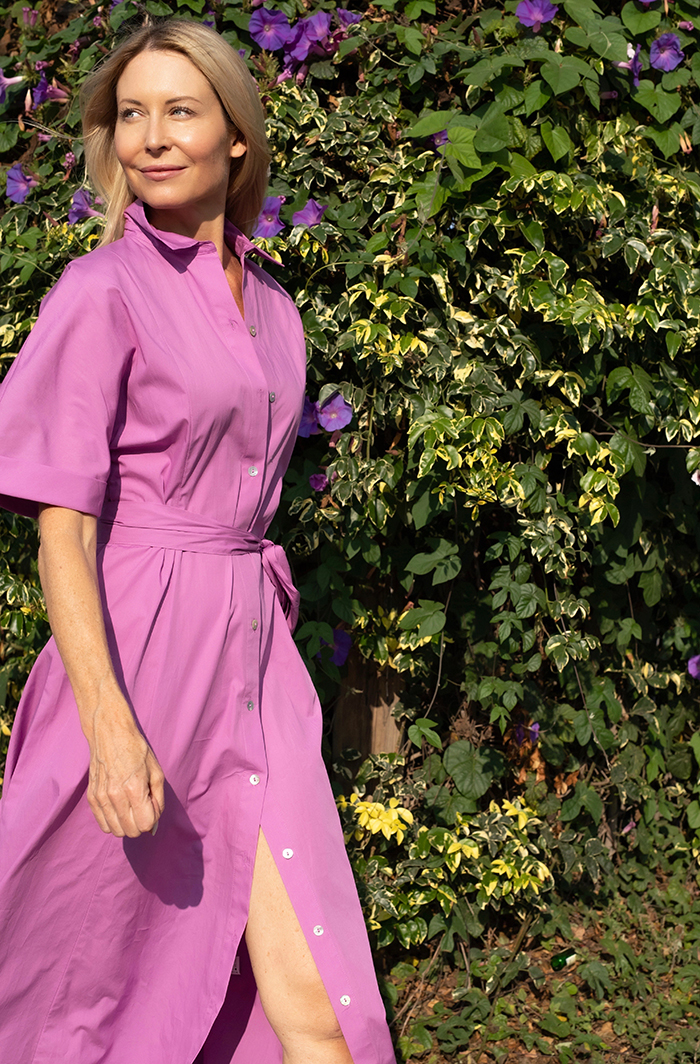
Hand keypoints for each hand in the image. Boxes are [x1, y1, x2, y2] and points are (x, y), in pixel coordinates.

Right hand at [87, 703, 164, 837]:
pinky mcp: (91, 797)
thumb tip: (154, 827)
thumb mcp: (157, 772)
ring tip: (130, 807)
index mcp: (134, 788)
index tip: (151, 805)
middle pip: (131, 831)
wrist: (110, 734)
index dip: (153, 818)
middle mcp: (115, 796)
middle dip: (141, 824)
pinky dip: (113, 822)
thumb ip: (158, 801)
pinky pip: (103, 824)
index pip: (145, 824)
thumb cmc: (137, 751)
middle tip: (142, 808)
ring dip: (127, 825)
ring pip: (116, 831)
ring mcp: (101, 797)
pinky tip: (119, 808)